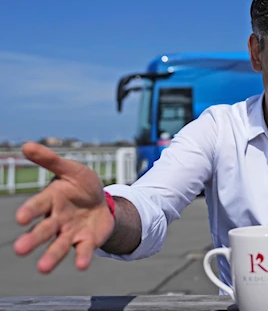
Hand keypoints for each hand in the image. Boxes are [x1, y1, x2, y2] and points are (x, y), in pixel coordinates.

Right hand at [13, 142, 114, 273]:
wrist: (103, 202)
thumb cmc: (81, 185)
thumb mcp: (71, 169)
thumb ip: (50, 160)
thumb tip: (27, 145)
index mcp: (51, 200)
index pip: (38, 206)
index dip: (30, 210)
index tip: (21, 217)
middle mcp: (56, 219)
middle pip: (43, 230)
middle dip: (32, 239)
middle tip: (20, 249)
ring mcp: (70, 232)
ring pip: (58, 246)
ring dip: (51, 257)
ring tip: (43, 268)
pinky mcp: (86, 241)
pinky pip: (83, 250)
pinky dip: (82, 257)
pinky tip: (81, 265)